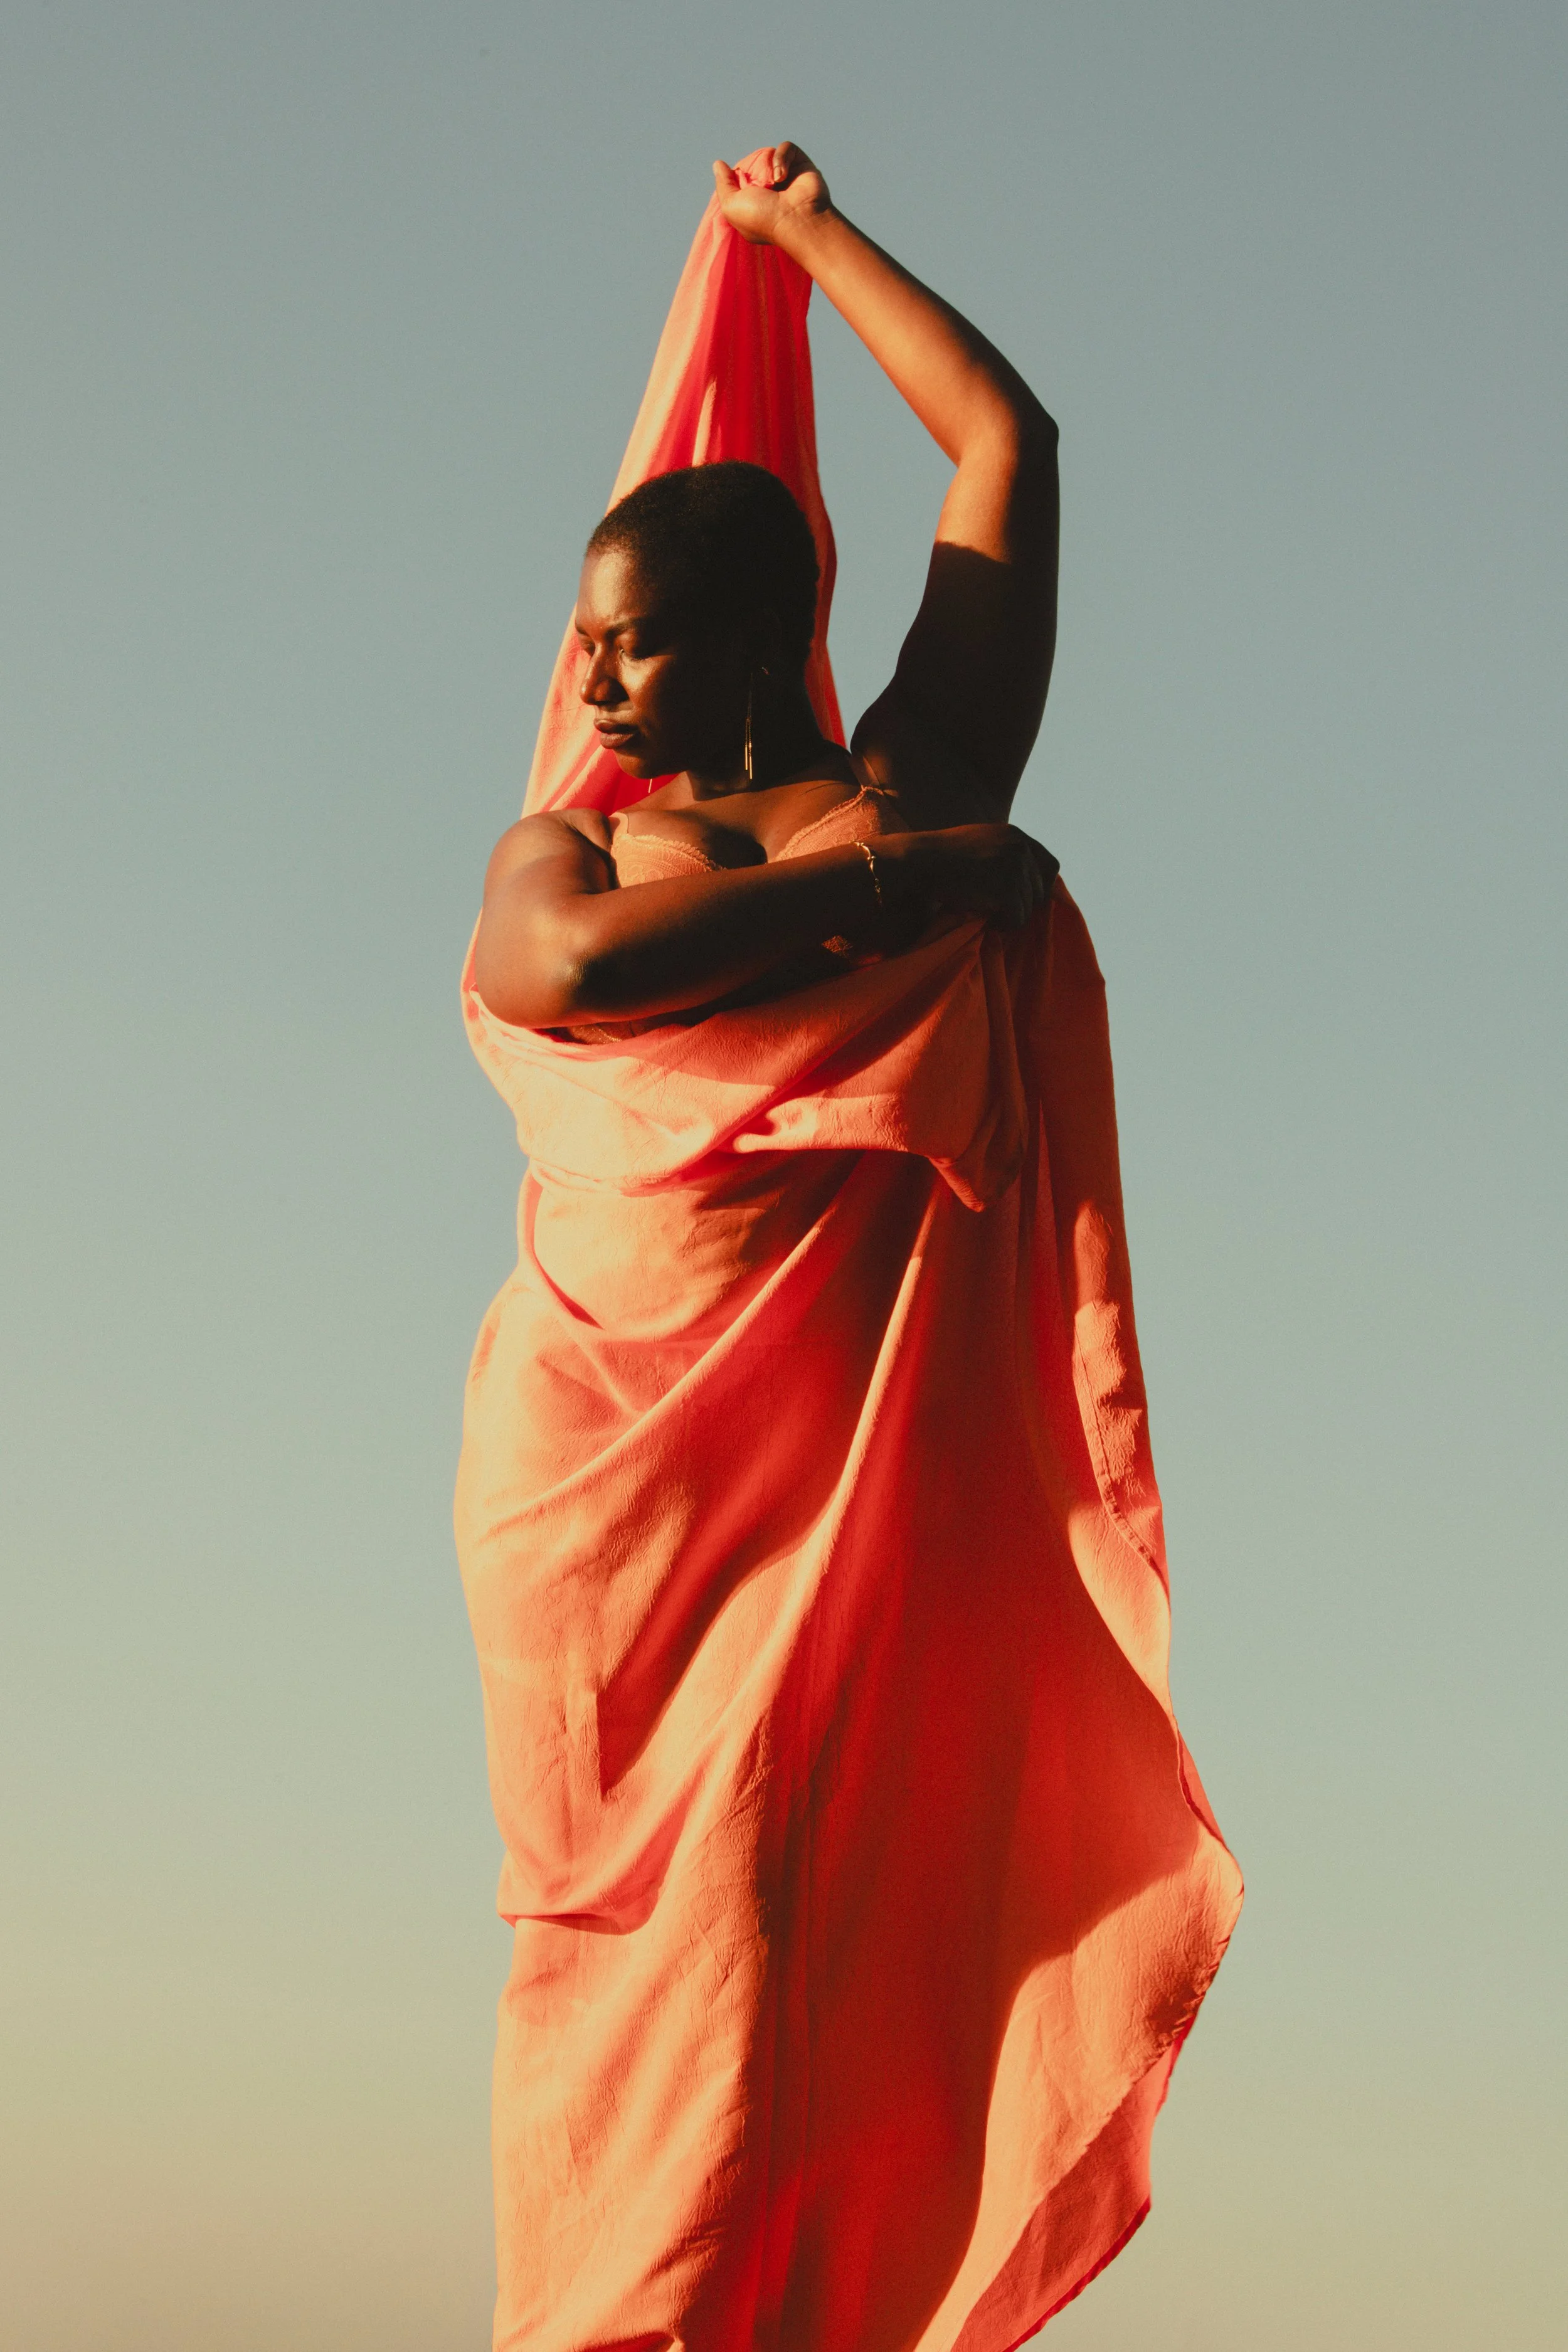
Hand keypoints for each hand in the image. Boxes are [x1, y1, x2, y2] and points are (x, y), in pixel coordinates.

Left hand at [712, 143, 832, 246]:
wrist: (797, 219)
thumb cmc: (763, 219)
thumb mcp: (731, 206)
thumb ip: (722, 185)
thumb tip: (718, 163)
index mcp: (754, 202)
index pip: (740, 179)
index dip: (735, 177)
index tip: (735, 181)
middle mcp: (771, 190)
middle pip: (754, 164)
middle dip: (752, 169)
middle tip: (758, 185)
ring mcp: (787, 177)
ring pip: (769, 155)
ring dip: (768, 166)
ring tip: (774, 183)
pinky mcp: (801, 165)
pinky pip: (786, 148)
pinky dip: (782, 158)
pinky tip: (782, 176)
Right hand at [891, 824, 1059, 930]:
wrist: (920, 865)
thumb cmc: (940, 860)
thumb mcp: (979, 846)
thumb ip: (1003, 855)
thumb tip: (1023, 881)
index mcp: (1016, 836)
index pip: (1050, 865)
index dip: (1038, 886)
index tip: (1021, 898)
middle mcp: (1021, 848)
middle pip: (1042, 890)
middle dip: (1022, 903)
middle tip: (995, 907)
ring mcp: (1017, 868)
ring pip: (1029, 909)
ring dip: (1008, 915)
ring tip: (983, 909)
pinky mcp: (1009, 889)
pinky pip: (1017, 920)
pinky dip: (1002, 925)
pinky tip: (982, 917)